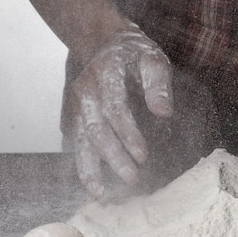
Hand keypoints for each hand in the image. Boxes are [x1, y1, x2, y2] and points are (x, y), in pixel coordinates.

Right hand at [71, 25, 172, 197]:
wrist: (103, 43)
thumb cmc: (134, 54)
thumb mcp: (152, 58)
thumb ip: (158, 83)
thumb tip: (163, 112)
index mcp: (106, 73)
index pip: (115, 107)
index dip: (128, 133)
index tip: (143, 155)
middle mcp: (85, 90)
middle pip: (96, 128)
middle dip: (113, 156)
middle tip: (132, 178)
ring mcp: (76, 104)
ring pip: (80, 140)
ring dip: (90, 168)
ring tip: (100, 193)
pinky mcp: (73, 116)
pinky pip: (76, 144)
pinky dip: (83, 166)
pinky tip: (93, 186)